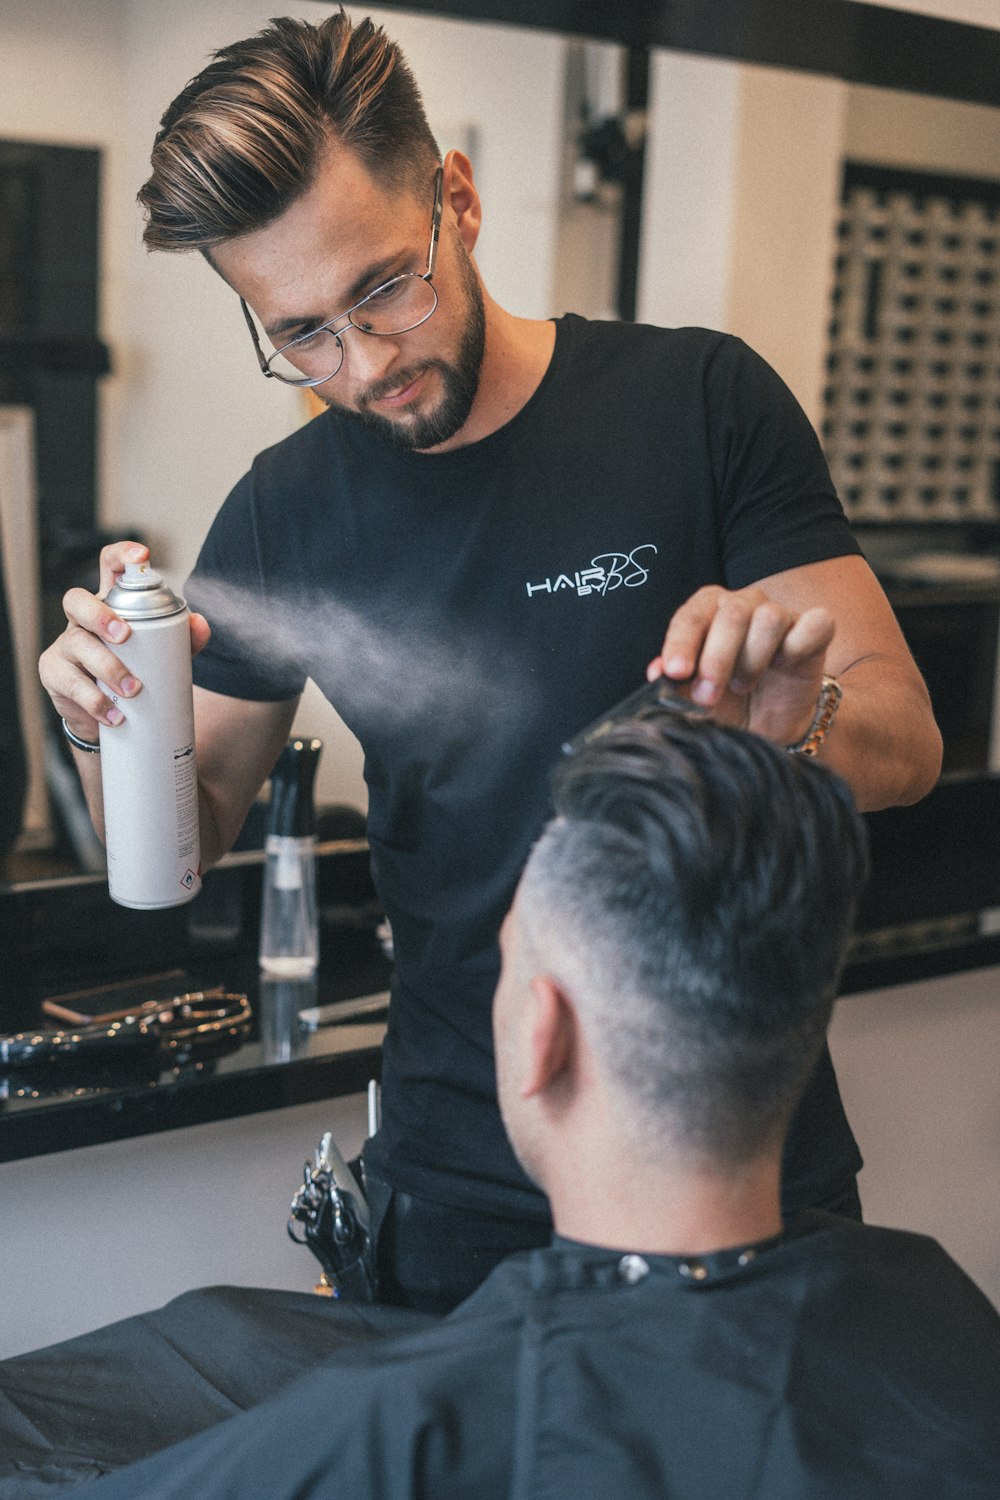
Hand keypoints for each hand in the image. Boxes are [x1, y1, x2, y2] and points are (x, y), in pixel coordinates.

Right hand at [38, 541, 210, 743]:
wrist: (108, 717)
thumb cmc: (136, 672)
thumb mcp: (163, 655)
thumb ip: (185, 640)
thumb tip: (200, 623)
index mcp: (110, 606)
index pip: (109, 566)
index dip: (122, 555)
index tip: (143, 556)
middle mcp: (82, 620)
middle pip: (77, 600)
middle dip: (100, 614)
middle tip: (125, 636)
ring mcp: (65, 646)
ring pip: (76, 644)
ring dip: (107, 666)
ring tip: (132, 690)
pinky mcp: (54, 674)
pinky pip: (71, 683)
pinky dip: (95, 700)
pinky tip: (113, 713)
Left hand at [648, 584, 835, 745]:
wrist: (766, 724)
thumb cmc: (725, 702)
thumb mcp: (693, 697)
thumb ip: (675, 682)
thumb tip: (656, 672)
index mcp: (708, 610)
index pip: (692, 616)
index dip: (681, 643)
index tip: (675, 672)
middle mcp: (744, 604)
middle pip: (732, 615)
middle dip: (716, 660)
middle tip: (707, 695)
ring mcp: (782, 614)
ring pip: (769, 619)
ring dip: (752, 660)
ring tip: (742, 685)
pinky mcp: (814, 631)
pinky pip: (815, 623)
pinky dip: (798, 646)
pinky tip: (784, 666)